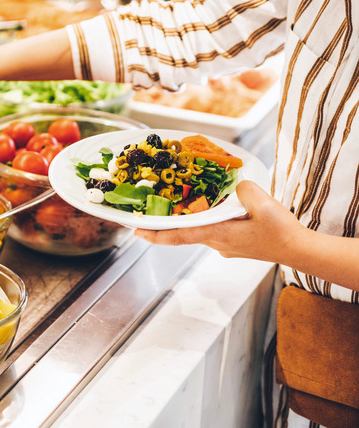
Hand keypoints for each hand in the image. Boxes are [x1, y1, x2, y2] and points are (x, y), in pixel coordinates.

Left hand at [134, 181, 306, 261]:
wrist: (300, 249)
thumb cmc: (281, 231)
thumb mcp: (263, 203)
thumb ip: (244, 190)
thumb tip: (234, 186)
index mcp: (218, 234)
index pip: (180, 235)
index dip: (156, 234)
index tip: (136, 232)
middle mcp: (217, 243)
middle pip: (185, 232)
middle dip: (167, 222)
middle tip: (148, 211)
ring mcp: (225, 246)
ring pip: (199, 230)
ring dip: (188, 220)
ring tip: (178, 203)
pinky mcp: (233, 244)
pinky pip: (213, 230)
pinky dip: (206, 220)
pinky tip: (213, 208)